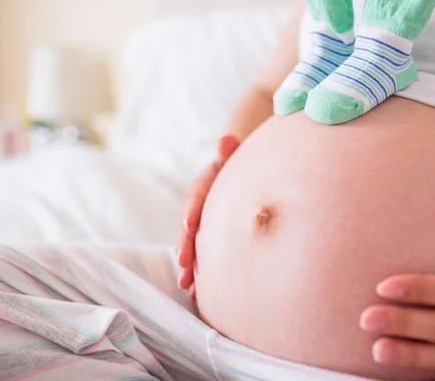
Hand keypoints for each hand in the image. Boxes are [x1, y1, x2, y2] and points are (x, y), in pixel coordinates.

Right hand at [176, 135, 239, 299]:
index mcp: (209, 181)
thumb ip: (230, 151)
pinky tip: (200, 294)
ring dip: (190, 265)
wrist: (250, 165)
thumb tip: (227, 139)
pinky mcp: (214, 235)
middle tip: (183, 264)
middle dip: (186, 245)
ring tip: (187, 287)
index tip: (189, 225)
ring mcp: (208, 220)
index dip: (192, 209)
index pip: (198, 194)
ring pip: (195, 243)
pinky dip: (202, 273)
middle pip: (191, 224)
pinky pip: (207, 254)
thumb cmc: (247, 159)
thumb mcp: (239, 154)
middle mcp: (204, 202)